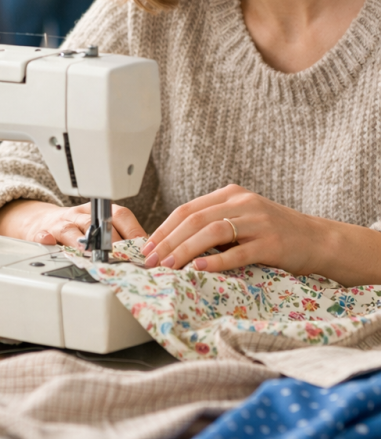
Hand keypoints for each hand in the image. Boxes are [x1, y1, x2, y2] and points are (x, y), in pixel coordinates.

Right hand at [0, 199, 147, 247]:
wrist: (44, 222)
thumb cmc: (79, 229)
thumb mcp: (102, 228)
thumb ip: (123, 240)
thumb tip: (152, 255)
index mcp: (100, 213)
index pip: (121, 216)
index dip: (134, 233)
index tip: (144, 253)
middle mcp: (82, 215)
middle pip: (98, 224)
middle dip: (112, 243)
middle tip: (123, 261)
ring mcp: (62, 223)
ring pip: (72, 229)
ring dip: (82, 242)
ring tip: (90, 254)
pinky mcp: (43, 232)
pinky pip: (44, 234)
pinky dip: (46, 238)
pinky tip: (49, 241)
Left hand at [142, 184, 326, 275]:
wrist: (317, 240)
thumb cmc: (273, 233)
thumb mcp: (241, 219)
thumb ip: (213, 223)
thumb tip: (172, 242)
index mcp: (230, 194)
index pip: (187, 209)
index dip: (164, 228)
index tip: (146, 247)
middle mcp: (242, 203)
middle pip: (195, 219)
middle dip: (168, 240)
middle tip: (150, 259)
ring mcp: (258, 221)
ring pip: (212, 232)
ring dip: (186, 249)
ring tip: (169, 265)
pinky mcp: (272, 243)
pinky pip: (239, 251)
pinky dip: (217, 260)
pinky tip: (200, 269)